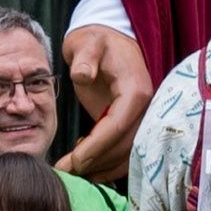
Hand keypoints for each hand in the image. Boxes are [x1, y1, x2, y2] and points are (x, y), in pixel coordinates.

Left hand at [61, 24, 153, 183]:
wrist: (108, 37)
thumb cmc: (95, 41)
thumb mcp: (87, 43)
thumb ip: (85, 58)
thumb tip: (83, 76)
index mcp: (135, 91)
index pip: (118, 126)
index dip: (96, 147)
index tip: (74, 161)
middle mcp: (144, 108)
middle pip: (125, 146)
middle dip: (97, 162)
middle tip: (67, 171)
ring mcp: (139, 117)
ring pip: (127, 154)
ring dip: (102, 168)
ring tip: (73, 174)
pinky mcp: (130, 122)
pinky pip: (124, 150)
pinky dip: (107, 164)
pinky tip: (84, 166)